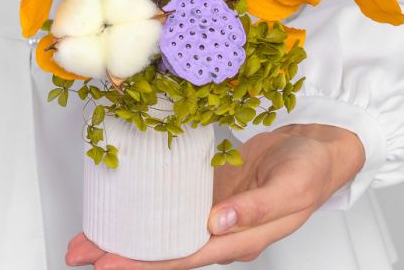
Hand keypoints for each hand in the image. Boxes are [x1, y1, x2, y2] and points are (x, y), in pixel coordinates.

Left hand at [65, 123, 364, 268]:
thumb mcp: (291, 189)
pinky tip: (132, 202)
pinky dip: (153, 203)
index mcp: (241, 238)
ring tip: (95, 231)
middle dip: (124, 253)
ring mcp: (217, 208)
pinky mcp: (215, 187)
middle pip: (166, 248)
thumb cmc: (312, 169)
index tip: (107, 263)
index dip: (144, 263)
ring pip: (167, 225)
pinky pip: (178, 199)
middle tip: (81, 250)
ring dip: (132, 230)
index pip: (183, 257)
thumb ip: (255, 209)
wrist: (321, 145)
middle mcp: (223, 228)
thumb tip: (217, 224)